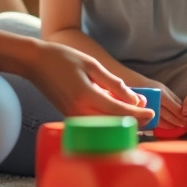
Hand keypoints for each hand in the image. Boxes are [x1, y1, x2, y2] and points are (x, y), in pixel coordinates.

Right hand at [32, 43, 153, 123]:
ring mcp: (73, 116)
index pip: (118, 111)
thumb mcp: (91, 65)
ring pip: (104, 127)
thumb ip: (113, 83)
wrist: (35, 63)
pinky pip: (94, 123)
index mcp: (86, 96)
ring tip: (138, 114)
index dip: (138, 113)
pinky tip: (118, 112)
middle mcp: (79, 111)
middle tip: (149, 115)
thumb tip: (134, 99)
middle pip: (113, 124)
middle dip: (133, 121)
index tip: (152, 112)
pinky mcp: (70, 116)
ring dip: (122, 122)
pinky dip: (109, 120)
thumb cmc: (62, 59)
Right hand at [138, 78, 185, 128]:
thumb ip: (173, 99)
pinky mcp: (142, 115)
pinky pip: (153, 123)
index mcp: (162, 95)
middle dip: (178, 121)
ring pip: (161, 121)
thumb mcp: (164, 89)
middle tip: (184, 125)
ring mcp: (148, 109)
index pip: (175, 108)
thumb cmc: (151, 87)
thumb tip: (183, 109)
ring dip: (170, 125)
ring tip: (177, 127)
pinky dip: (161, 126)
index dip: (181, 115)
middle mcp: (155, 102)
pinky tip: (166, 126)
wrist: (133, 85)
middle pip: (169, 116)